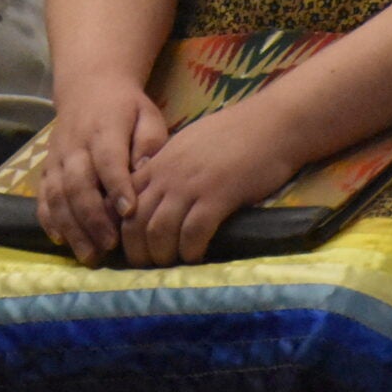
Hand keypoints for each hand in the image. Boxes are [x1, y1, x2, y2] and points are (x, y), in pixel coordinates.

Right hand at [36, 80, 170, 263]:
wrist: (88, 87)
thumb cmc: (126, 108)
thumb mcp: (147, 116)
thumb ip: (150, 143)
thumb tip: (148, 171)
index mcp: (104, 130)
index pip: (108, 160)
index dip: (117, 186)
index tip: (129, 213)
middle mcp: (75, 145)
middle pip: (78, 184)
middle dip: (92, 218)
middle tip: (109, 246)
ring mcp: (57, 158)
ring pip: (58, 195)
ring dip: (71, 227)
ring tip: (89, 255)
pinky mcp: (46, 167)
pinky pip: (43, 196)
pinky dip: (48, 219)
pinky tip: (61, 240)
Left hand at [120, 96, 305, 266]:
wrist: (271, 124)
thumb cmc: (233, 135)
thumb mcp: (188, 147)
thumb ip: (168, 169)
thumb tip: (157, 197)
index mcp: (158, 162)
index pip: (123, 199)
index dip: (120, 228)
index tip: (128, 247)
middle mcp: (167, 174)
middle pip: (135, 220)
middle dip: (136, 250)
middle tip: (146, 267)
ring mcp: (191, 184)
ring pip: (159, 230)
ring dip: (162, 255)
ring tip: (170, 266)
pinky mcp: (218, 195)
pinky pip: (193, 231)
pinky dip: (190, 250)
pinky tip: (196, 257)